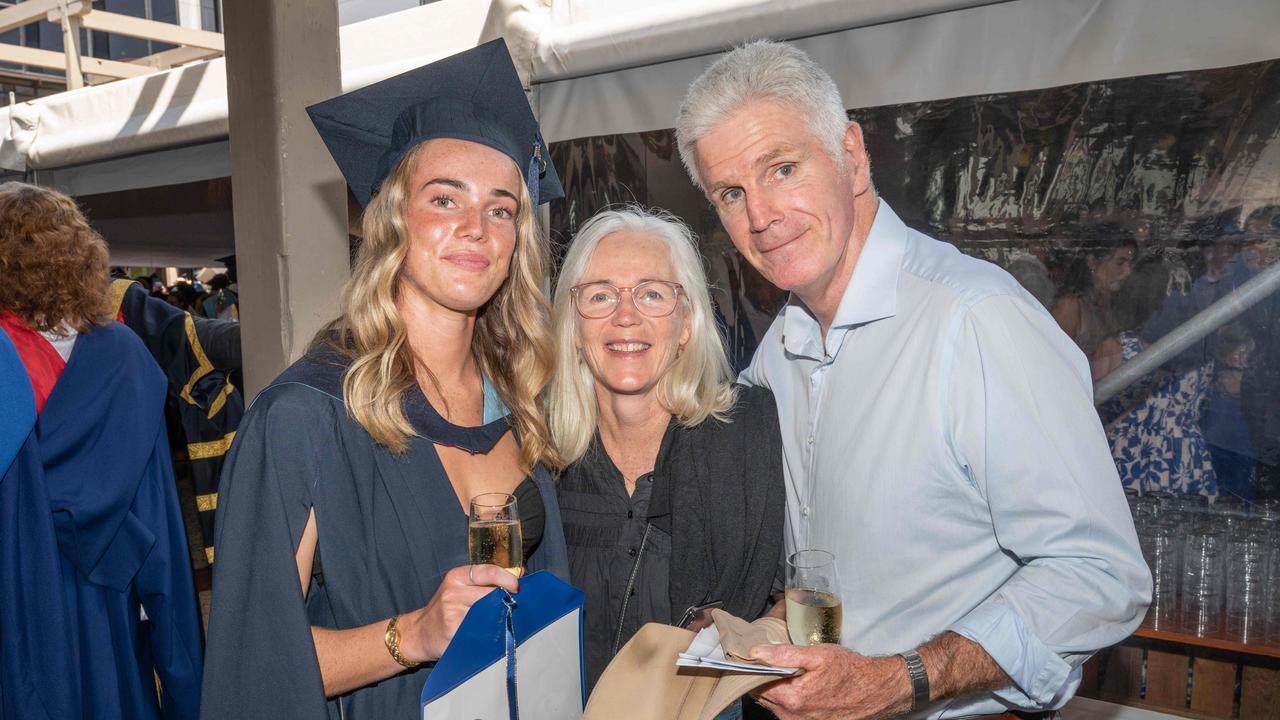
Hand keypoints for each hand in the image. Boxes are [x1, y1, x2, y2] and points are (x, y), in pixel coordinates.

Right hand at [400, 564, 518, 662]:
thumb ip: (485, 581)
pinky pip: (480, 631)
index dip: (507, 578)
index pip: (488, 572)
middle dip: (505, 600)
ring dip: (498, 618)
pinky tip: (487, 633)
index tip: (517, 586)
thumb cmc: (445, 609)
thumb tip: (518, 574)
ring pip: (488, 613)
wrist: (419, 633)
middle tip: (511, 606)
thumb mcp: (460, 588)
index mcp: (456, 577)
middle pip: (491, 594)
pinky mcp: (453, 632)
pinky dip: (488, 632)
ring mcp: (451, 613)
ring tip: (497, 621)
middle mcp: (452, 592)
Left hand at [749, 643, 912, 719]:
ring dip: (775, 689)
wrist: (876, 691)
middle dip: (763, 679)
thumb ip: (784, 654)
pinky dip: (788, 698)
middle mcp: (792, 717)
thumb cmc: (850, 671)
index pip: (755, 685)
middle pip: (762, 696)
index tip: (757, 656)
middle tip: (772, 661)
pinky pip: (788, 712)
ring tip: (788, 671)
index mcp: (792, 699)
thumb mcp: (818, 654)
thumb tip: (756, 652)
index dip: (754, 669)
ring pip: (774, 705)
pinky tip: (799, 684)